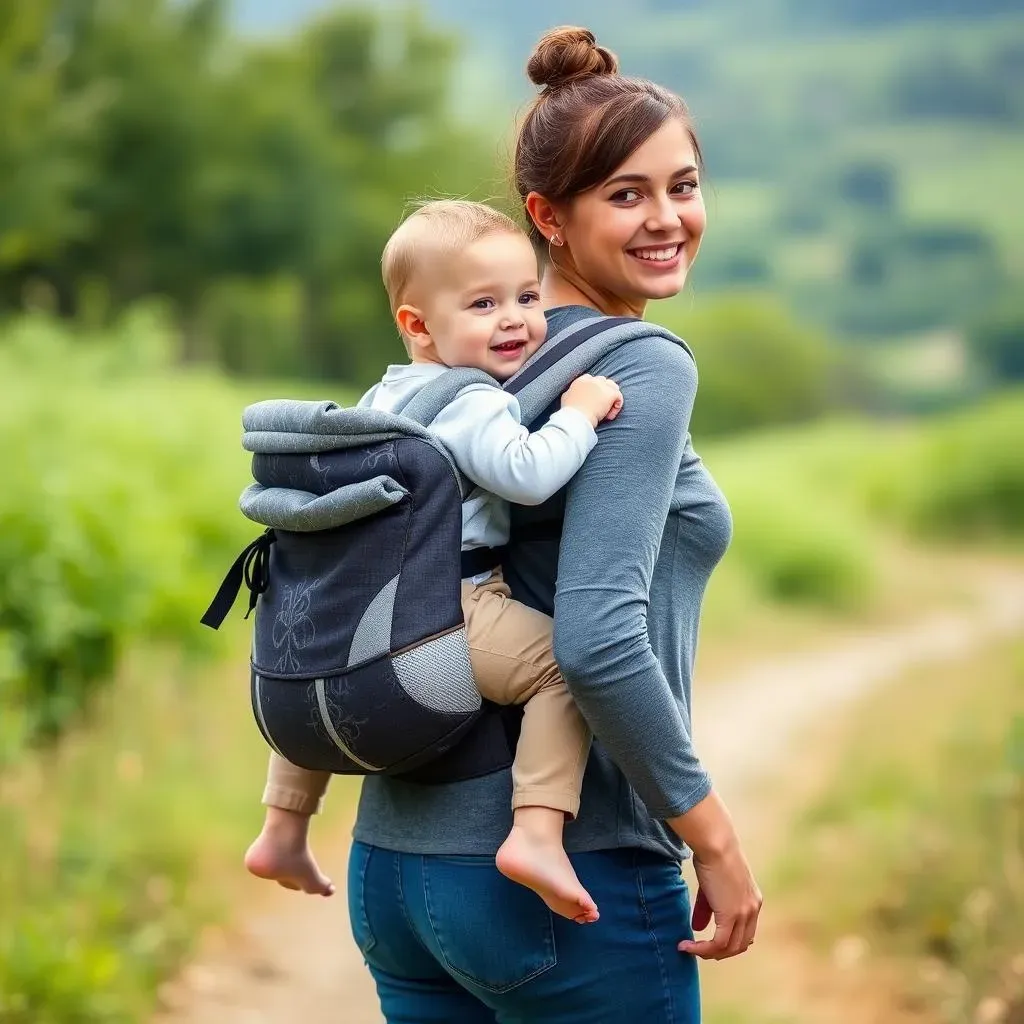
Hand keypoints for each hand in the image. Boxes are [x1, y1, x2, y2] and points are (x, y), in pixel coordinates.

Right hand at [560, 374, 623, 427]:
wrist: (577, 418)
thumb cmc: (570, 412)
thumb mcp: (566, 398)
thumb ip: (571, 393)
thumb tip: (573, 395)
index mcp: (581, 380)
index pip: (591, 379)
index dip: (594, 389)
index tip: (594, 399)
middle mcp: (592, 380)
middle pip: (603, 382)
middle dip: (604, 392)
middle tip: (603, 405)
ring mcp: (602, 386)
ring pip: (613, 387)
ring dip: (612, 397)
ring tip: (608, 410)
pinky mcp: (610, 393)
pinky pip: (619, 397)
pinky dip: (616, 407)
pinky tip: (610, 416)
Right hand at [678, 843, 761, 959]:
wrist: (716, 844)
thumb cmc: (711, 855)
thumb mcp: (712, 885)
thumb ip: (708, 908)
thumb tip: (697, 927)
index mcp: (753, 900)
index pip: (746, 932)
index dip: (729, 941)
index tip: (711, 942)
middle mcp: (753, 909)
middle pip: (740, 944)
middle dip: (720, 952)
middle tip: (700, 951)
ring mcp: (744, 914)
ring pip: (729, 948)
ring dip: (709, 953)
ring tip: (690, 949)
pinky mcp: (730, 916)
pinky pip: (717, 943)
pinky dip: (702, 949)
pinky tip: (687, 946)